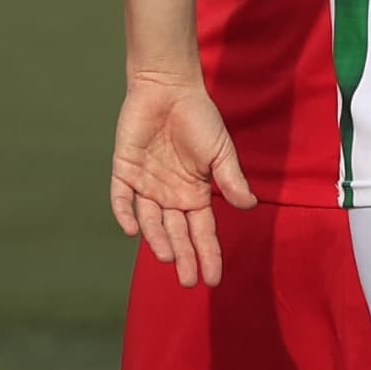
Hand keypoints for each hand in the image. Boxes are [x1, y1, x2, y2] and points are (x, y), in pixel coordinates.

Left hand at [108, 67, 257, 289]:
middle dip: (184, 257)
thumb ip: (231, 179)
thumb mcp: (220, 151)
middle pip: (176, 234)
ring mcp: (146, 185)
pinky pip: (122, 197)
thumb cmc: (199, 118)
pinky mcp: (125, 170)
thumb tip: (249, 206)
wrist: (168, 88)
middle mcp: (170, 196)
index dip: (208, 255)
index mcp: (194, 194)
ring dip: (158, 239)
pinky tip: (131, 229)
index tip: (212, 279)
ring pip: (150, 221)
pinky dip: (125, 213)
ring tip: (167, 256)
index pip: (202, 232)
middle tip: (189, 281)